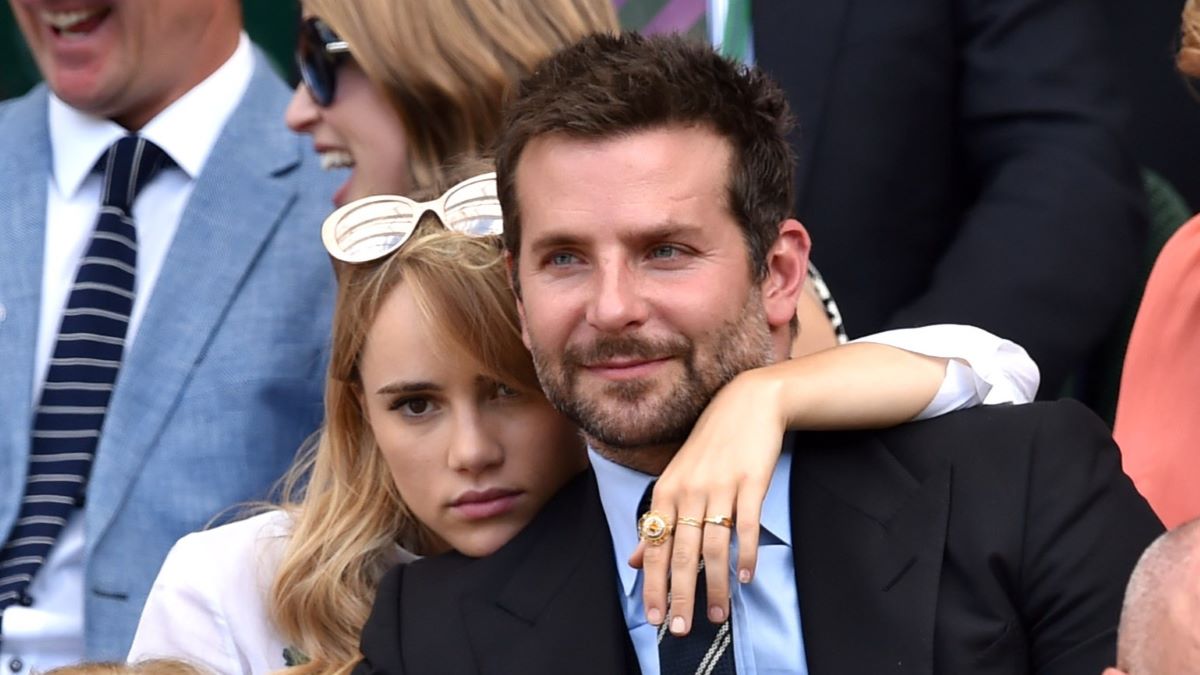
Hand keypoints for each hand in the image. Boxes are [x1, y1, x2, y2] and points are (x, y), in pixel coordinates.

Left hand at [629, 368, 783, 635]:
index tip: (654, 617)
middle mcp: (689, 491)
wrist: (746, 404)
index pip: (655, 547)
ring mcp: (720, 487)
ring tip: (719, 614)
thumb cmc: (709, 446)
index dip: (653, 585)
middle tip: (681, 628)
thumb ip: (657, 521)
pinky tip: (747, 578)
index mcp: (666, 492)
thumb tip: (635, 559)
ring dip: (717, 585)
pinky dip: (747, 554)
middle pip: (682, 553)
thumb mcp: (676, 479)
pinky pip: (746, 525)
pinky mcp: (751, 482)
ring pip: (714, 547)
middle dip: (680, 595)